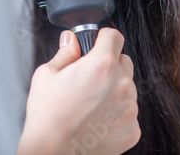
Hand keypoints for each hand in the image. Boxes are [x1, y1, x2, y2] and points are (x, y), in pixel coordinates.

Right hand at [17, 28, 139, 154]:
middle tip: (88, 78)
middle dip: (108, 65)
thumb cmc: (48, 117)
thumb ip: (65, 52)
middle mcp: (122, 84)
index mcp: (102, 65)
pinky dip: (116, 114)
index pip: (114, 36)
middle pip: (123, 61)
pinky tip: (96, 120)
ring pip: (127, 88)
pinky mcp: (132, 129)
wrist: (54, 154)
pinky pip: (128, 112)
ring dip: (113, 90)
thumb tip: (71, 40)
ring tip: (89, 104)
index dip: (103, 38)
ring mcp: (130, 108)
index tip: (97, 43)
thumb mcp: (46, 75)